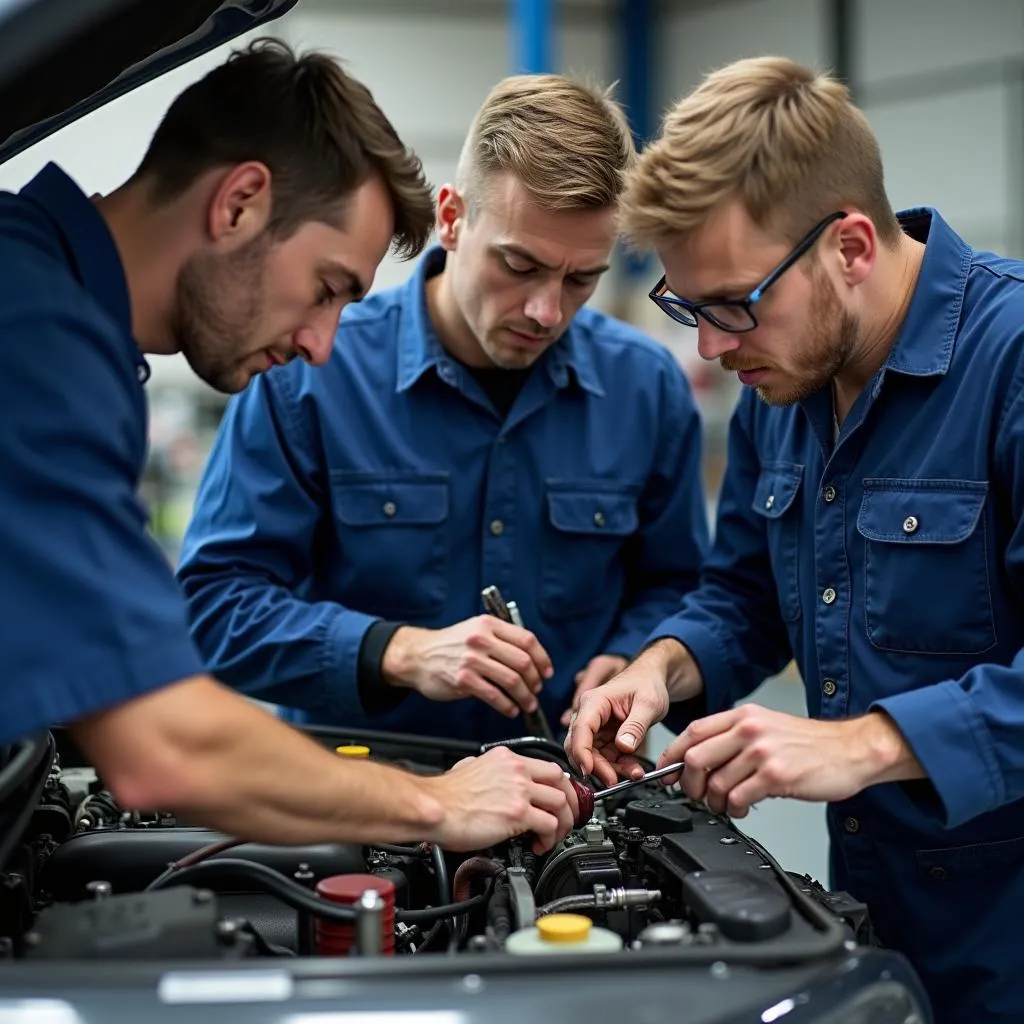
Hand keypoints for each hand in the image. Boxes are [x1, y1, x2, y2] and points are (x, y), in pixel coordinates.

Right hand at [382, 617, 553, 717]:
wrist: (417, 656)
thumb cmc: (450, 645)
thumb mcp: (475, 630)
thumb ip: (501, 639)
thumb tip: (532, 658)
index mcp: (489, 624)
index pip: (527, 640)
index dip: (542, 658)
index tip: (547, 672)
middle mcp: (481, 639)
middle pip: (523, 661)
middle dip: (535, 680)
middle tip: (537, 690)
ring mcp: (472, 660)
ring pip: (512, 680)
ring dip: (525, 696)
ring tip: (527, 704)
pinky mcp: (463, 680)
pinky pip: (494, 696)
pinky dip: (507, 706)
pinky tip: (510, 709)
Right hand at [425, 747, 578, 853]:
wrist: (434, 808)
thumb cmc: (446, 796)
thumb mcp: (469, 768)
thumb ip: (487, 770)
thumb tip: (488, 778)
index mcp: (507, 758)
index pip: (547, 766)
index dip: (557, 786)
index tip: (557, 799)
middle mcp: (517, 770)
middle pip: (561, 781)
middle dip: (569, 803)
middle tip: (565, 818)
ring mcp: (519, 790)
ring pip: (561, 803)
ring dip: (562, 824)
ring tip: (552, 837)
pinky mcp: (518, 813)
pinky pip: (549, 825)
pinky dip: (549, 839)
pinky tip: (539, 845)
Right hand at [565, 647, 673, 786]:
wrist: (652, 680)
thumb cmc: (647, 683)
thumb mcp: (649, 704)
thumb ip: (635, 726)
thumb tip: (623, 746)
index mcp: (594, 701)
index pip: (580, 729)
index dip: (581, 752)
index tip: (589, 771)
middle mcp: (590, 714)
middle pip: (580, 746)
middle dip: (595, 767)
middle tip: (614, 780)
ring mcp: (596, 727)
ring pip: (592, 756)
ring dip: (610, 769)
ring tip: (634, 774)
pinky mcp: (604, 737)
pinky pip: (605, 757)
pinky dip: (618, 766)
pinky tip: (633, 769)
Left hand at [659, 705, 914, 817]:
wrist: (852, 750)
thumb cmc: (809, 744)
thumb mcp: (766, 727)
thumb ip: (734, 738)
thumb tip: (698, 760)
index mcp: (743, 716)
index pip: (692, 732)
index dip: (672, 755)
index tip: (666, 773)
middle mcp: (749, 729)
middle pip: (696, 758)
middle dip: (689, 784)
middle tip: (697, 796)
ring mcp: (762, 752)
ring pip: (715, 783)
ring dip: (714, 802)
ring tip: (726, 805)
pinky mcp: (777, 776)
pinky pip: (738, 798)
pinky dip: (734, 809)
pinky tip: (743, 808)